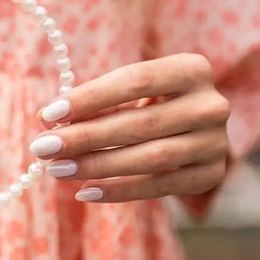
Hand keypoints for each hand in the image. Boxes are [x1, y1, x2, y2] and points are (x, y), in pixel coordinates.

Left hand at [32, 53, 229, 201]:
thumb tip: (45, 118)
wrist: (196, 125)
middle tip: (43, 148)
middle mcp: (211, 104)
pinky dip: (119, 191)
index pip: (134, 80)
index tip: (49, 113)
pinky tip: (85, 191)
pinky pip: (160, 187)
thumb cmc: (151, 99)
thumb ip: (93, 102)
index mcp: (191, 69)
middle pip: (139, 123)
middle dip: (85, 137)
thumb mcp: (128, 91)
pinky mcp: (210, 175)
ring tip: (57, 170)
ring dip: (97, 165)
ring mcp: (216, 143)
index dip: (90, 97)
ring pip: (150, 158)